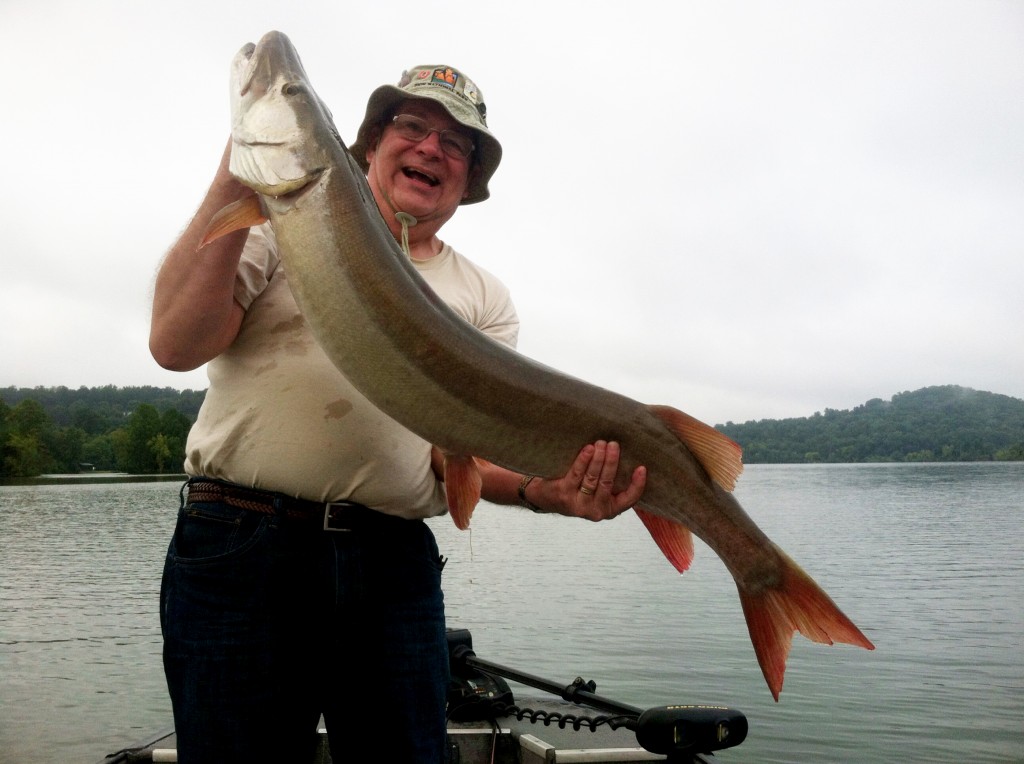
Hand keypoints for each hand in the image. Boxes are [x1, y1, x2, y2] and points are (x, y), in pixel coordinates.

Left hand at [528, 441, 645, 520]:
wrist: (546, 498)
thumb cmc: (579, 489)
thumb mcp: (598, 490)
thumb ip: (611, 480)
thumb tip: (628, 453)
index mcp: (609, 509)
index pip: (629, 499)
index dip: (638, 484)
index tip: (642, 468)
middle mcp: (596, 511)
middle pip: (608, 483)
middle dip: (612, 462)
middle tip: (614, 444)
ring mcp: (579, 504)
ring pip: (592, 478)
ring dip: (598, 458)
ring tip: (601, 443)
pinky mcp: (564, 494)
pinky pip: (577, 474)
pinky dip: (583, 460)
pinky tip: (588, 449)